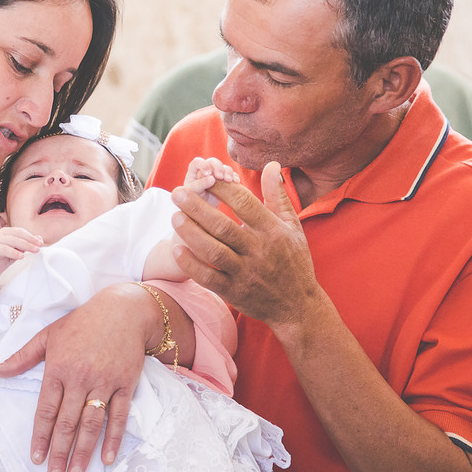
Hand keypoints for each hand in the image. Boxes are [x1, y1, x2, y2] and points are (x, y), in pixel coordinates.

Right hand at [0, 227, 42, 276]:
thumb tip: (39, 238)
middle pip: (18, 235)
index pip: (21, 231)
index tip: (41, 243)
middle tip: (39, 247)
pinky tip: (21, 256)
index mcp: (7, 231)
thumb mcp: (18, 250)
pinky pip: (5, 249)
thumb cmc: (4, 257)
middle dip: (31, 241)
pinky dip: (14, 252)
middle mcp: (1, 234)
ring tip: (34, 250)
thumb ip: (27, 243)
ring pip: (13, 241)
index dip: (31, 237)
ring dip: (26, 245)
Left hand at [0, 282, 148, 471]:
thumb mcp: (47, 335)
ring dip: (84, 452)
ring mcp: (104, 382)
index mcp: (58, 368)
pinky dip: (113, 438)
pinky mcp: (125, 384)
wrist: (123, 310)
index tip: (36, 459)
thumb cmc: (82, 322)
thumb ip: (21, 357)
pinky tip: (107, 458)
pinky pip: (119, 416)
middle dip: (60, 453)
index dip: (40, 436)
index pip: (46, 410)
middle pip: (68, 423)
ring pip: (92, 424)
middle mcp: (80, 378)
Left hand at [171, 160, 320, 326]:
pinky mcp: (234, 292)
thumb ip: (277, 195)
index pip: (244, 203)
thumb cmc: (294, 261)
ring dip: (191, 233)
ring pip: (213, 251)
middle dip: (198, 208)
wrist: (297, 306)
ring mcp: (245, 272)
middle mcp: (258, 250)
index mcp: (272, 230)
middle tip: (177, 193)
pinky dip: (191, 264)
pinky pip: (209, 277)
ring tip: (174, 217)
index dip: (222, 188)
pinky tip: (176, 249)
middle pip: (223, 226)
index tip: (204, 176)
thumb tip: (271, 164)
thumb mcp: (292, 226)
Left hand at [183, 156, 240, 206]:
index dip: (203, 165)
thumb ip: (200, 184)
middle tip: (220, 177)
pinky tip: (236, 182)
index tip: (208, 174)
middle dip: (218, 167)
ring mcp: (216, 174)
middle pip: (212, 162)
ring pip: (223, 167)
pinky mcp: (225, 179)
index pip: (197, 162)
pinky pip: (231, 174)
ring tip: (229, 180)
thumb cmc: (194, 199)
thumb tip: (212, 178)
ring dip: (227, 171)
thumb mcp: (194, 193)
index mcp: (194, 171)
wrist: (204, 209)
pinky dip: (234, 176)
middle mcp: (205, 170)